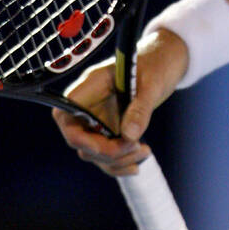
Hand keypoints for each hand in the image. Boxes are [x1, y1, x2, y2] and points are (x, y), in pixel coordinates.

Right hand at [51, 28, 188, 176]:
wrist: (163, 64)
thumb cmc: (154, 67)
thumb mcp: (151, 85)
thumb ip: (139, 109)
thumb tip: (130, 136)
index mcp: (89, 86)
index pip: (65, 117)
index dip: (80, 138)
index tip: (110, 147)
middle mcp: (87, 105)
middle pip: (81, 141)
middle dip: (109, 152)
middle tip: (139, 147)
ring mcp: (96, 120)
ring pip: (93, 154)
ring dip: (118, 161)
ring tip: (145, 152)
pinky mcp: (108, 132)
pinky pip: (105, 156)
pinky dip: (120, 164)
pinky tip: (138, 164)